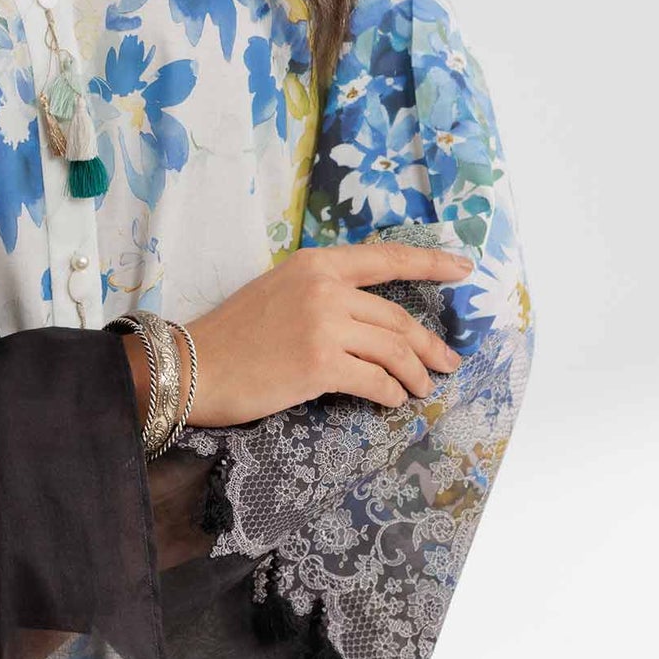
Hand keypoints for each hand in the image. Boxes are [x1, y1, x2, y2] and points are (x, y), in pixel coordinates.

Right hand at [121, 237, 470, 429]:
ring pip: (393, 349)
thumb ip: (324, 293)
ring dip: (415, 373)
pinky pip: (375, 379)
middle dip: (429, 343)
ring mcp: (324, 324)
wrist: (194, 367)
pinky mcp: (321, 363)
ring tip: (422, 388)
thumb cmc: (233, 336)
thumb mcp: (280, 291)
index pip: (386, 258)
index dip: (430, 263)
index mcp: (315, 264)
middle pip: (397, 316)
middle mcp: (324, 287)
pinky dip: (390, 393)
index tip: (464, 268)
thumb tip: (370, 318)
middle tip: (448, 362)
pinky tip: (392, 400)